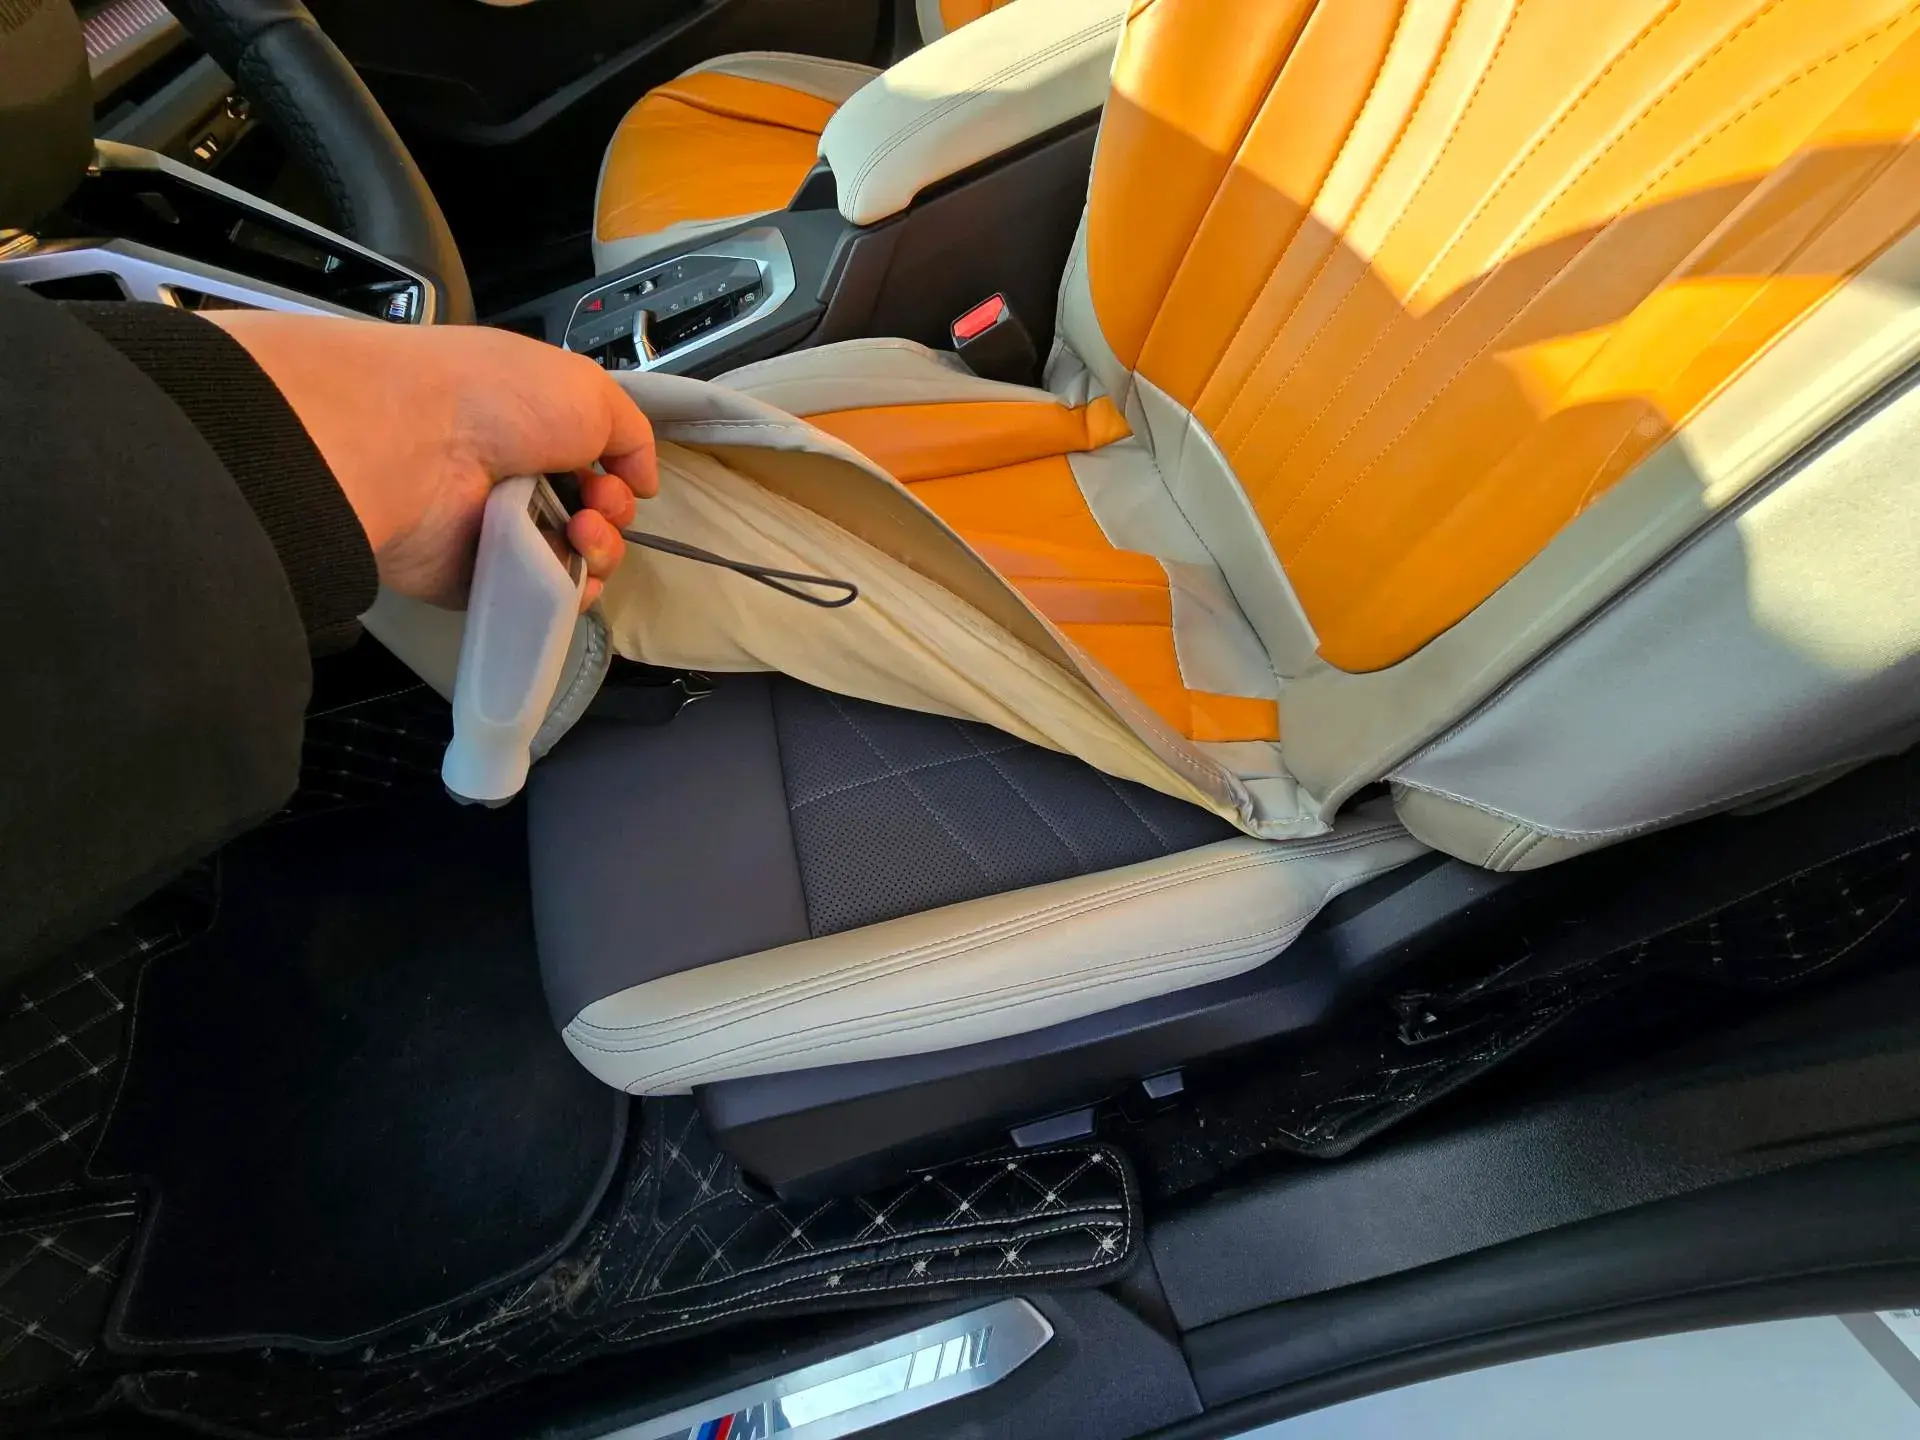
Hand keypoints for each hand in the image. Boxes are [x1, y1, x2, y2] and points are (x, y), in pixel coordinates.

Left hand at [208, 312, 655, 608]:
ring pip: (578, 562)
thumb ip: (633, 435)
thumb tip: (643, 481)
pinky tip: (569, 566)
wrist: (414, 445)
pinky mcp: (483, 582)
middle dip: (614, 513)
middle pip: (595, 518)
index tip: (617, 474)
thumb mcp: (591, 390)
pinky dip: (571, 590)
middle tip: (597, 502)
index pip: (594, 465)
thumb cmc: (498, 400)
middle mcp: (514, 480)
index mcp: (531, 428)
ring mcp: (499, 535)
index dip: (620, 475)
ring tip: (582, 532)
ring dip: (601, 550)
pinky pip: (545, 600)